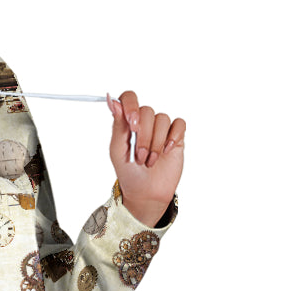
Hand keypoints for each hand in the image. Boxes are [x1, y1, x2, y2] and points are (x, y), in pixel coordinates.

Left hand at [107, 90, 184, 225]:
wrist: (146, 192)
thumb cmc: (129, 172)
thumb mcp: (117, 151)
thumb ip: (117, 125)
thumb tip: (112, 101)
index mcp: (127, 123)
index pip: (129, 98)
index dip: (131, 105)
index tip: (133, 124)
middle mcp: (144, 122)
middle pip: (147, 111)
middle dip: (143, 137)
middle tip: (139, 157)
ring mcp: (160, 128)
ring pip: (162, 119)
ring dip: (155, 143)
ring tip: (149, 160)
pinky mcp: (175, 136)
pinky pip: (179, 124)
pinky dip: (172, 137)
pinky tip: (166, 151)